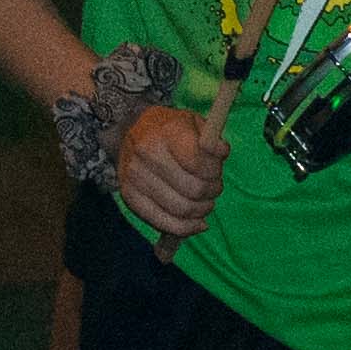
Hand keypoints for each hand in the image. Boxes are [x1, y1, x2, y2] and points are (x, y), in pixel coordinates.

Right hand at [112, 103, 227, 239]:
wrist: (132, 132)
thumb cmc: (170, 130)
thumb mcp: (193, 122)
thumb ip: (211, 137)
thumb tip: (220, 152)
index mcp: (165, 133)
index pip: (199, 162)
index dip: (215, 171)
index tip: (216, 169)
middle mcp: (146, 154)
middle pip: (194, 189)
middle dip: (212, 192)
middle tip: (214, 187)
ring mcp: (135, 178)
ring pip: (181, 209)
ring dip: (202, 210)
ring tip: (205, 202)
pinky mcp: (130, 197)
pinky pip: (164, 223)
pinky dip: (186, 228)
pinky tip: (197, 223)